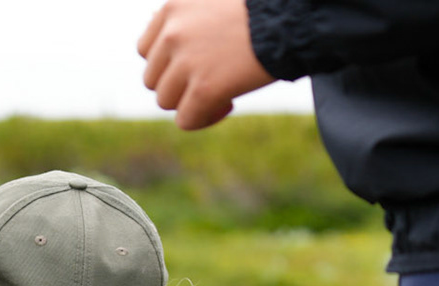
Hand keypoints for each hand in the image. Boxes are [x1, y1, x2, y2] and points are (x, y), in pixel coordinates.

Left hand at [138, 0, 275, 129]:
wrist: (291, 19)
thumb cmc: (262, 10)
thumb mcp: (215, 3)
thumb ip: (190, 23)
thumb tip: (174, 57)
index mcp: (172, 9)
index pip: (146, 51)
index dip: (168, 65)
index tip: (195, 66)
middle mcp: (172, 34)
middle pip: (154, 79)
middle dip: (180, 86)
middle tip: (212, 81)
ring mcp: (185, 62)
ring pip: (166, 101)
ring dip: (191, 103)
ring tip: (224, 92)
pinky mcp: (203, 89)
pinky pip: (186, 120)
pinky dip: (203, 119)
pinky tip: (228, 104)